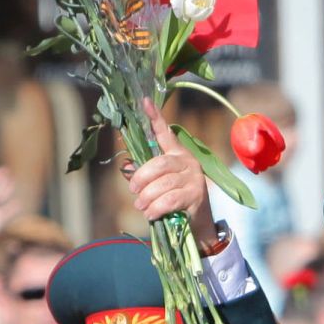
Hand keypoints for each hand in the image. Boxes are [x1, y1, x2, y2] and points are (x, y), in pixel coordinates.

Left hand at [126, 97, 216, 246]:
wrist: (198, 221)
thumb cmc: (175, 198)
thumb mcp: (158, 183)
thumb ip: (143, 173)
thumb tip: (125, 166)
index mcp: (177, 153)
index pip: (165, 133)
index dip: (155, 118)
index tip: (144, 101)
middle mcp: (188, 162)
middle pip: (159, 164)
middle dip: (142, 178)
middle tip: (133, 190)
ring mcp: (194, 179)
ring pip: (163, 184)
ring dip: (147, 198)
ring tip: (141, 207)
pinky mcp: (196, 196)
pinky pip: (169, 201)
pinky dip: (156, 209)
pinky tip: (150, 214)